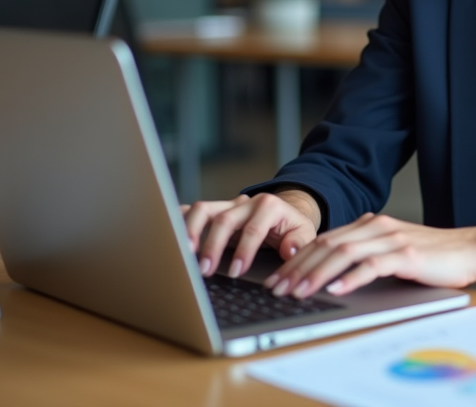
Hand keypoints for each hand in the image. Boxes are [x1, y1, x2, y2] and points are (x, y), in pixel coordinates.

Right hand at [182, 190, 319, 278]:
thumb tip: (288, 250)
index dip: (244, 251)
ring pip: (203, 209)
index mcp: (269, 206)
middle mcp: (245, 202)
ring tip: (184, 254)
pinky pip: (192, 211)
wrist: (285, 213)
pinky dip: (179, 221)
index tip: (235, 272)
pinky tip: (170, 237)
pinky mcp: (215, 212)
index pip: (253, 229)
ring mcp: (227, 205)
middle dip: (213, 245)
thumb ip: (298, 242)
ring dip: (191, 231)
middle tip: (205, 270)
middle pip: (224, 218)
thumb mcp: (305, 233)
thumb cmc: (292, 228)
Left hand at [263, 213, 475, 299]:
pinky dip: (351, 278)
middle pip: (327, 245)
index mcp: (370, 224)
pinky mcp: (406, 254)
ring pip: (343, 253)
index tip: (279, 278)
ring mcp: (391, 239)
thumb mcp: (392, 249)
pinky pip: (372, 265)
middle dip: (298, 268)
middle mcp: (377, 227)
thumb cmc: (432, 256)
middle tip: (279, 288)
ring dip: (317, 274)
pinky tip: (336, 289)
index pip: (324, 240)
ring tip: (299, 292)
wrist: (470, 249)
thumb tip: (330, 274)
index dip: (298, 259)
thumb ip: (365, 254)